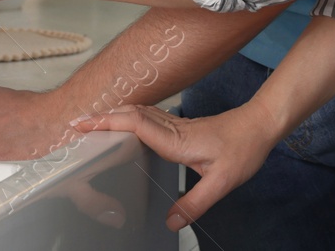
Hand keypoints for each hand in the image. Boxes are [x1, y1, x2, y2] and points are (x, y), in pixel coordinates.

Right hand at [69, 103, 276, 231]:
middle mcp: (172, 128)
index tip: (84, 124)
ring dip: (113, 115)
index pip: (135, 124)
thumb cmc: (243, 149)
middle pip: (130, 115)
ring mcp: (175, 124)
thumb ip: (195, 203)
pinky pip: (147, 117)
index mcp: (177, 139)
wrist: (259, 125)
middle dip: (101, 116)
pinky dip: (129, 117)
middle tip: (75, 123)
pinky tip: (125, 124)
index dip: (108, 122)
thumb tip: (171, 222)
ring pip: (138, 113)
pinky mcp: (180, 126)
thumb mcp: (222, 182)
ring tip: (91, 123)